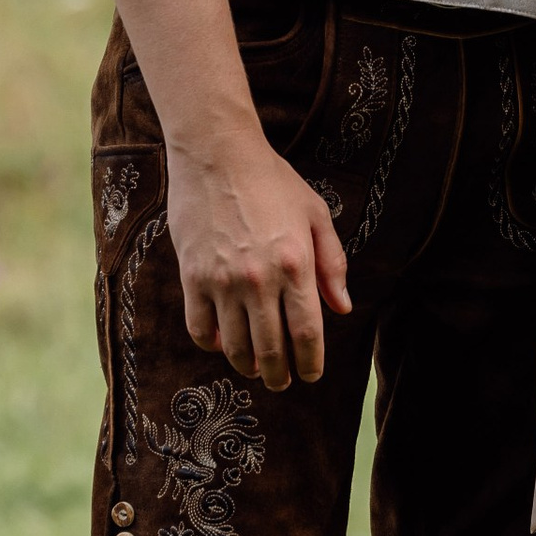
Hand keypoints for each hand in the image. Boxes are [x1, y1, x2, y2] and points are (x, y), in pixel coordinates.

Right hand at [169, 130, 349, 392]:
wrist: (217, 153)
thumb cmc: (272, 181)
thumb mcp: (315, 214)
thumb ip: (332, 264)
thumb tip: (342, 308)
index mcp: (296, 265)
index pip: (307, 334)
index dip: (310, 363)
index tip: (311, 375)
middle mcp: (260, 279)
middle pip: (271, 349)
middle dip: (280, 375)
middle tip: (282, 381)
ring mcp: (222, 281)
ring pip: (235, 346)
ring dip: (247, 366)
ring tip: (255, 369)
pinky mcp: (192, 277)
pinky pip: (200, 328)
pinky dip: (212, 344)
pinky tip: (223, 344)